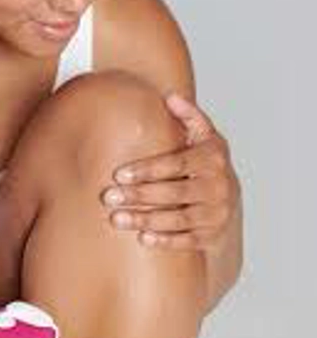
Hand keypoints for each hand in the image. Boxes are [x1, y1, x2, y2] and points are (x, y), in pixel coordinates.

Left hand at [100, 93, 239, 249]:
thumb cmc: (205, 166)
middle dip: (139, 195)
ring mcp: (216, 213)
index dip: (147, 170)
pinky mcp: (211, 235)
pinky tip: (142, 238)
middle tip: (108, 197)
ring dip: (145, 219)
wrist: (227, 203)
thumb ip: (190, 118)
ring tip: (116, 219)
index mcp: (212, 157)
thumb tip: (170, 97)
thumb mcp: (204, 138)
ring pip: (179, 218)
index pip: (177, 163)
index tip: (119, 175)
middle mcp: (219, 186)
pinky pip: (187, 240)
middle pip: (175, 192)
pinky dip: (166, 240)